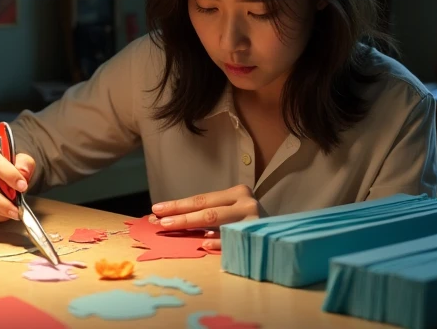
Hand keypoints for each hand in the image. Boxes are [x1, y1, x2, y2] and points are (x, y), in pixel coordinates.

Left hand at [151, 184, 265, 249]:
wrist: (280, 233)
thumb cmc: (247, 221)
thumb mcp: (230, 211)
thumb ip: (207, 213)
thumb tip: (170, 218)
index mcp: (237, 193)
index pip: (201, 199)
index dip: (178, 205)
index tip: (157, 209)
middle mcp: (246, 203)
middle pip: (207, 209)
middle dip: (180, 215)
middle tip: (159, 221)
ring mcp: (252, 220)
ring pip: (217, 221)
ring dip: (192, 225)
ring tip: (171, 227)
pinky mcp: (256, 237)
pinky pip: (232, 240)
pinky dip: (217, 242)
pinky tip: (203, 243)